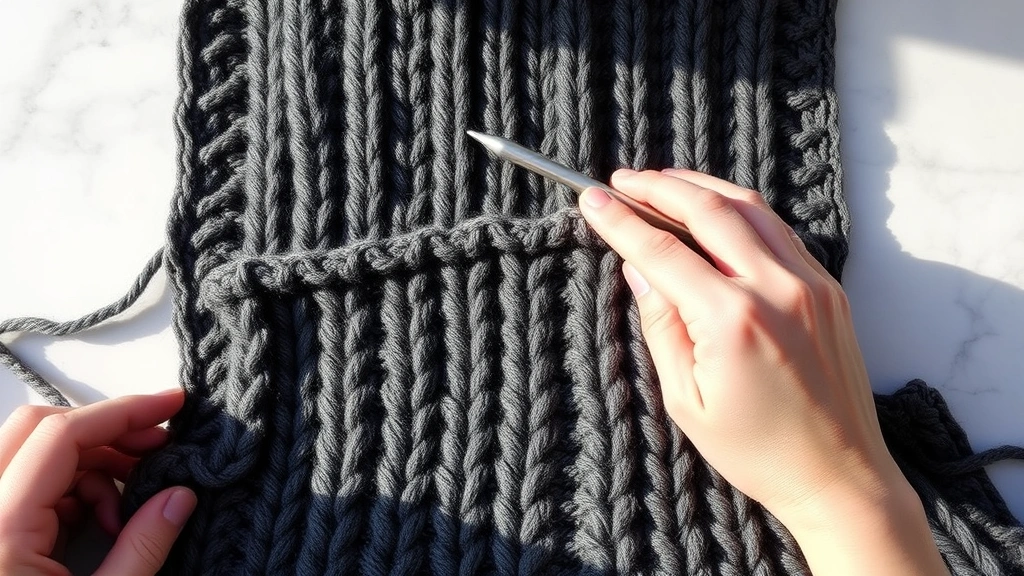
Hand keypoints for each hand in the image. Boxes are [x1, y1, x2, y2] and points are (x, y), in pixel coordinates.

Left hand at [0, 390, 194, 574]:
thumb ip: (142, 547)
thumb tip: (179, 496)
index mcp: (2, 526)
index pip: (61, 436)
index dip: (123, 412)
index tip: (170, 405)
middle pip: (38, 428)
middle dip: (106, 432)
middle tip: (154, 448)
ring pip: (36, 453)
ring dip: (92, 467)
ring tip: (126, 513)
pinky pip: (30, 483)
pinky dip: (73, 491)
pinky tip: (102, 524)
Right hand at [579, 169, 946, 575]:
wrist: (838, 476)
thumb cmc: (757, 450)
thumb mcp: (685, 400)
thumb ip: (661, 325)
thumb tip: (639, 269)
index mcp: (733, 322)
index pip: (662, 251)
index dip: (621, 222)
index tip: (592, 200)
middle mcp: (776, 290)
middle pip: (707, 210)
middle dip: (658, 187)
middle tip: (621, 181)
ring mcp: (809, 284)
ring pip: (749, 207)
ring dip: (701, 187)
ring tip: (661, 183)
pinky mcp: (828, 289)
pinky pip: (778, 230)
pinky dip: (740, 210)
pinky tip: (714, 210)